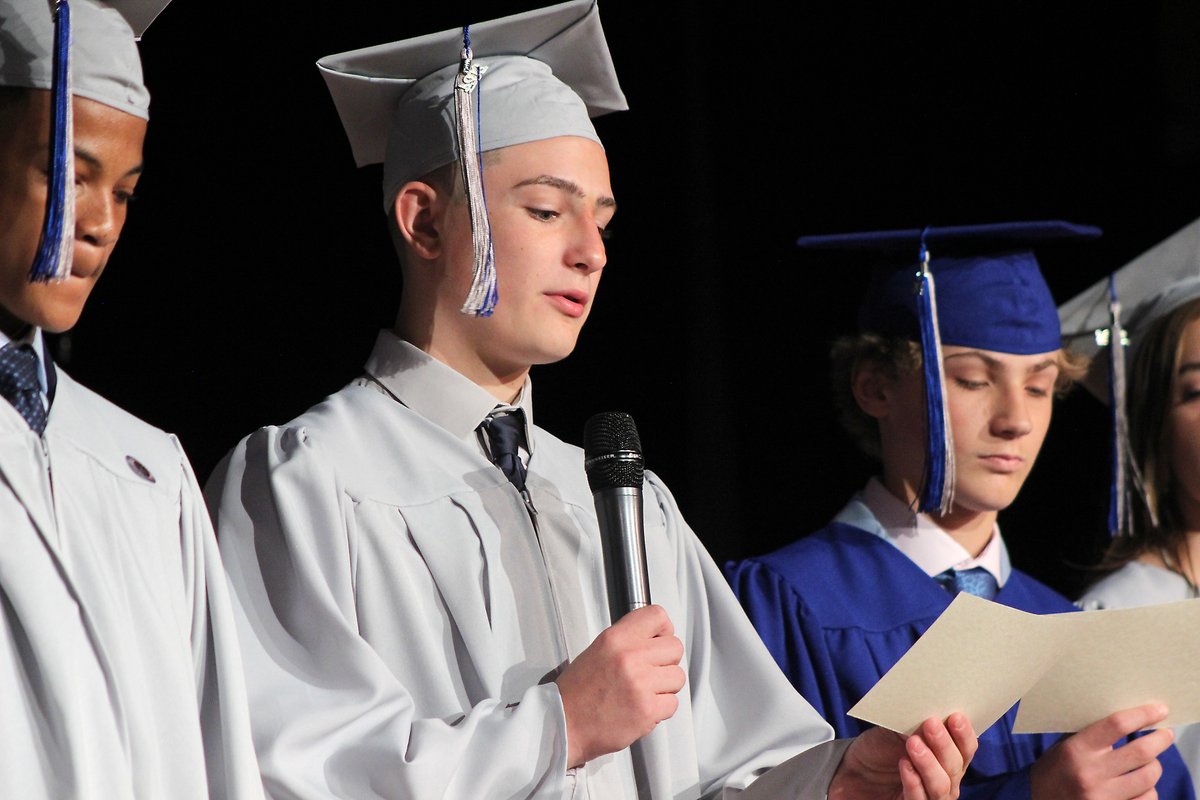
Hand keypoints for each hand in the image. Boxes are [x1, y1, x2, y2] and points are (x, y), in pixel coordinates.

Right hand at [555, 604, 684, 767]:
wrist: (564, 724)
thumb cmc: (577, 692)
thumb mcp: (597, 650)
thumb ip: (627, 641)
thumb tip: (654, 638)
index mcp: (615, 639)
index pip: (657, 616)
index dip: (663, 629)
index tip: (659, 640)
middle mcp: (629, 657)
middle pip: (675, 647)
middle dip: (666, 661)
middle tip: (651, 671)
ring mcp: (640, 684)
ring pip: (678, 677)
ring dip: (665, 687)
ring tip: (645, 692)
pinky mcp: (647, 710)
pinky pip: (672, 703)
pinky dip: (660, 709)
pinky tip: (642, 707)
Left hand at [830, 714, 976, 799]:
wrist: (856, 770)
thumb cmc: (882, 747)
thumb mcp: (897, 729)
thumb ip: (916, 723)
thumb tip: (928, 707)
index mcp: (950, 757)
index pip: (966, 748)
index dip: (963, 734)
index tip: (955, 716)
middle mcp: (948, 779)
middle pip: (955, 766)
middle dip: (944, 744)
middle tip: (930, 724)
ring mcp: (932, 796)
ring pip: (941, 786)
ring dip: (928, 763)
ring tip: (913, 743)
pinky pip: (919, 798)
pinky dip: (914, 782)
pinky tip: (905, 765)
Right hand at [1031, 703, 1172, 799]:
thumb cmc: (1054, 772)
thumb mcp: (1064, 747)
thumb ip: (1090, 734)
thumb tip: (1125, 717)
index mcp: (1076, 750)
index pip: (1116, 725)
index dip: (1143, 714)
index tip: (1159, 710)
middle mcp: (1090, 774)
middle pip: (1142, 752)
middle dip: (1160, 740)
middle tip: (1166, 734)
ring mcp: (1103, 797)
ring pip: (1149, 778)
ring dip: (1153, 767)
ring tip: (1148, 763)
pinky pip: (1147, 799)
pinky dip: (1148, 790)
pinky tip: (1139, 785)